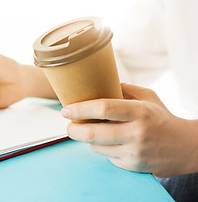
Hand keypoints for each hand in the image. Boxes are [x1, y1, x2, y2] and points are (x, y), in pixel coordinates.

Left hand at [60, 83, 197, 177]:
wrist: (184, 147)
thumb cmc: (161, 118)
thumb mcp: (147, 97)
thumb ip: (123, 89)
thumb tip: (97, 82)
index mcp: (140, 112)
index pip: (104, 108)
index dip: (81, 109)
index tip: (66, 109)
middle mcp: (137, 133)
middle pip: (94, 134)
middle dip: (74, 130)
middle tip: (68, 126)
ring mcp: (134, 153)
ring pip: (97, 147)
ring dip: (89, 139)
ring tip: (92, 131)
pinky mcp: (132, 167)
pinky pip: (106, 157)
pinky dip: (103, 149)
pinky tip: (110, 142)